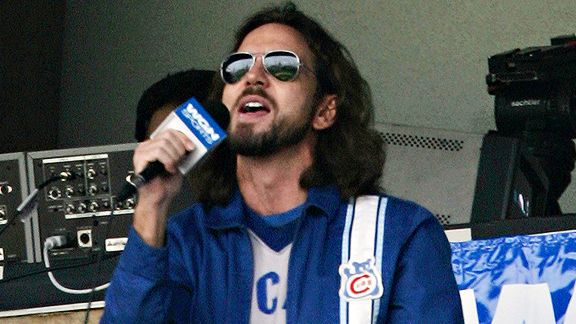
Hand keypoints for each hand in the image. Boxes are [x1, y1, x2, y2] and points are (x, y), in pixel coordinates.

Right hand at [132, 130, 194, 246]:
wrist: (158, 200)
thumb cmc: (165, 186)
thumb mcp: (177, 164)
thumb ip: (180, 152)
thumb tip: (189, 144)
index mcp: (154, 146)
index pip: (169, 132)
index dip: (182, 137)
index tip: (190, 146)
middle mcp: (147, 147)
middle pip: (167, 135)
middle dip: (178, 149)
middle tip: (179, 160)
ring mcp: (142, 152)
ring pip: (164, 144)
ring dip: (173, 157)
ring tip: (172, 167)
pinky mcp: (140, 158)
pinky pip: (158, 152)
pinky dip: (167, 161)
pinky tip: (168, 169)